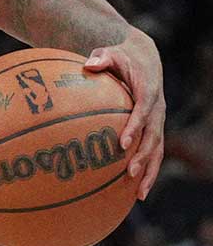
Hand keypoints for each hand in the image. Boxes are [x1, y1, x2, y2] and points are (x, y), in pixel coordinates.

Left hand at [84, 29, 164, 199]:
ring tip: (139, 193)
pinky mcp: (154, 128)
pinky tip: (137, 191)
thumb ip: (101, 58)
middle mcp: (157, 109)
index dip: (134, 128)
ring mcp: (157, 120)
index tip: (121, 143)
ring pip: (157, 149)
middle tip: (128, 173)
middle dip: (142, 156)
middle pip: (153, 136)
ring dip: (149, 171)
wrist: (144, 58)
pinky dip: (148, 170)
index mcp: (148, 91)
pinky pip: (153, 152)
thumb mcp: (111, 52)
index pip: (142, 112)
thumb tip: (89, 64)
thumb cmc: (122, 56)